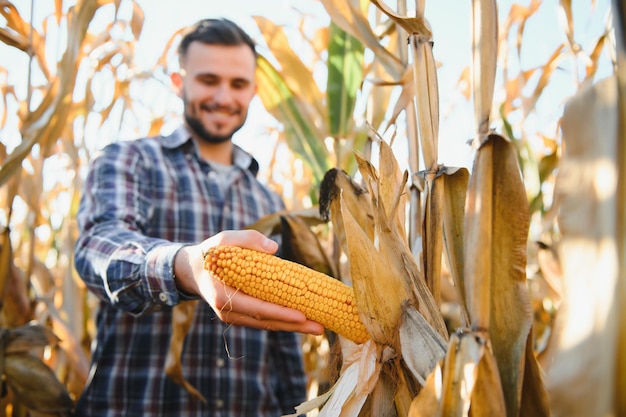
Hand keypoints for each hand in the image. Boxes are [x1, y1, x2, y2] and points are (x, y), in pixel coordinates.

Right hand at [174, 230, 323, 334]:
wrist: (194, 270)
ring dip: (292, 327)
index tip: (301, 315)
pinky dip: (282, 321)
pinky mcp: (241, 316)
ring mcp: (234, 316)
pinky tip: (302, 321)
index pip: (255, 307)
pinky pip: (264, 320)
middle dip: (293, 325)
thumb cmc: (211, 252)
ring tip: (317, 326)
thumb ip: (248, 239)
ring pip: (266, 324)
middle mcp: (227, 311)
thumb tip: (273, 248)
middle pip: (265, 321)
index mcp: (222, 295)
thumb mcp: (224, 239)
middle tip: (319, 326)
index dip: (279, 313)